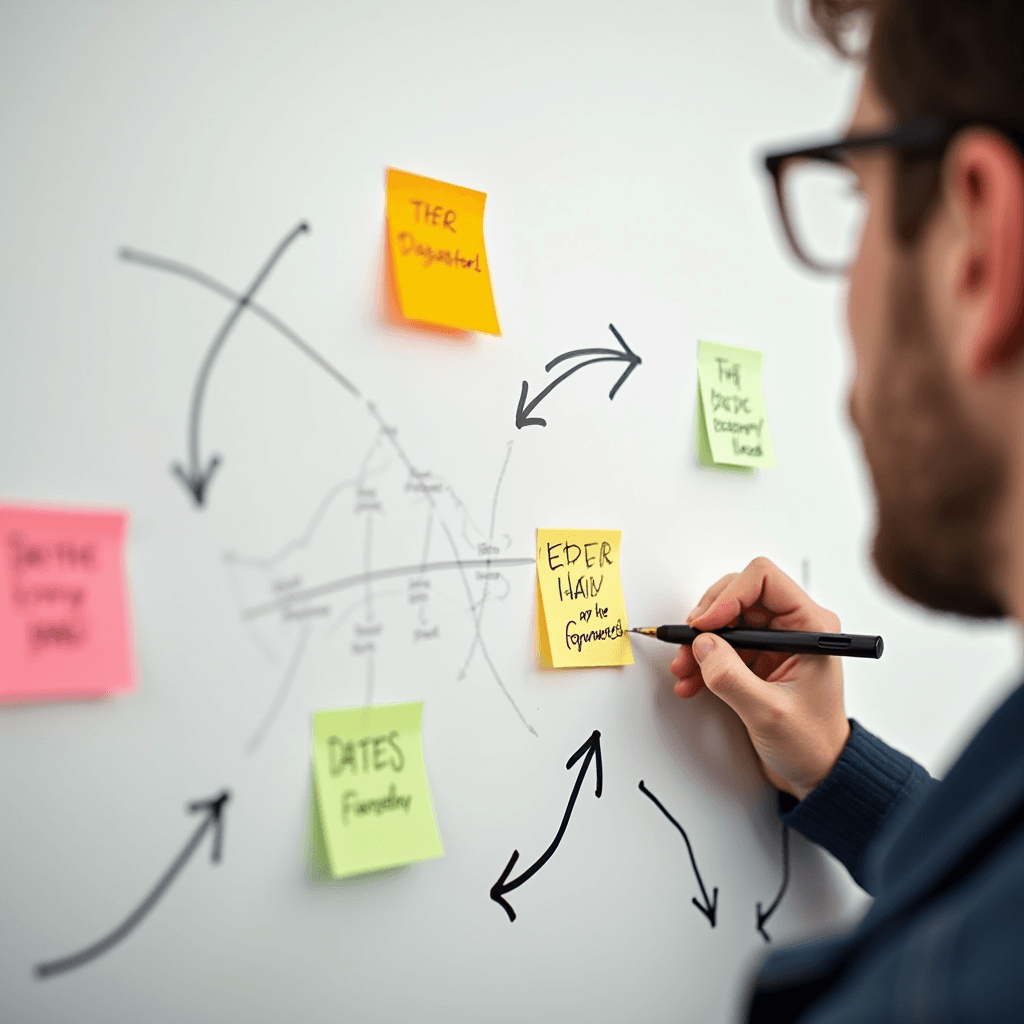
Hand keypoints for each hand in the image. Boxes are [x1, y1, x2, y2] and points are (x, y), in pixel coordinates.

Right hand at [669, 557, 850, 799]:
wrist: (817, 771)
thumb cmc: (812, 743)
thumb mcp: (769, 713)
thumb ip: (732, 678)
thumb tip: (702, 645)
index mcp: (811, 627)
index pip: (764, 579)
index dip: (729, 595)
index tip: (706, 624)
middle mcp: (793, 625)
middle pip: (737, 592)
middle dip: (707, 619)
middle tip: (688, 646)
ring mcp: (774, 640)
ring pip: (724, 617)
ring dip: (698, 641)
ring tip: (685, 669)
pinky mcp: (757, 655)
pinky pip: (720, 641)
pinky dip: (701, 657)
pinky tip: (692, 680)